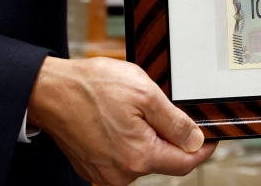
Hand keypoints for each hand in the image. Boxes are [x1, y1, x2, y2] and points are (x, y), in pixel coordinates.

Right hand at [27, 56, 215, 185]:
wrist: (50, 91)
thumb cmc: (91, 87)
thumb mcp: (144, 93)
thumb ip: (175, 121)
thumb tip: (197, 140)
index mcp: (138, 156)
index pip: (185, 163)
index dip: (202, 148)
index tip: (210, 136)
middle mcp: (121, 173)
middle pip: (163, 160)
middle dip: (169, 136)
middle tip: (160, 107)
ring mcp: (105, 172)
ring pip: (143, 157)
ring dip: (146, 136)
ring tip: (131, 109)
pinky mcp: (93, 167)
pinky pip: (122, 156)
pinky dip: (127, 140)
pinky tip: (117, 119)